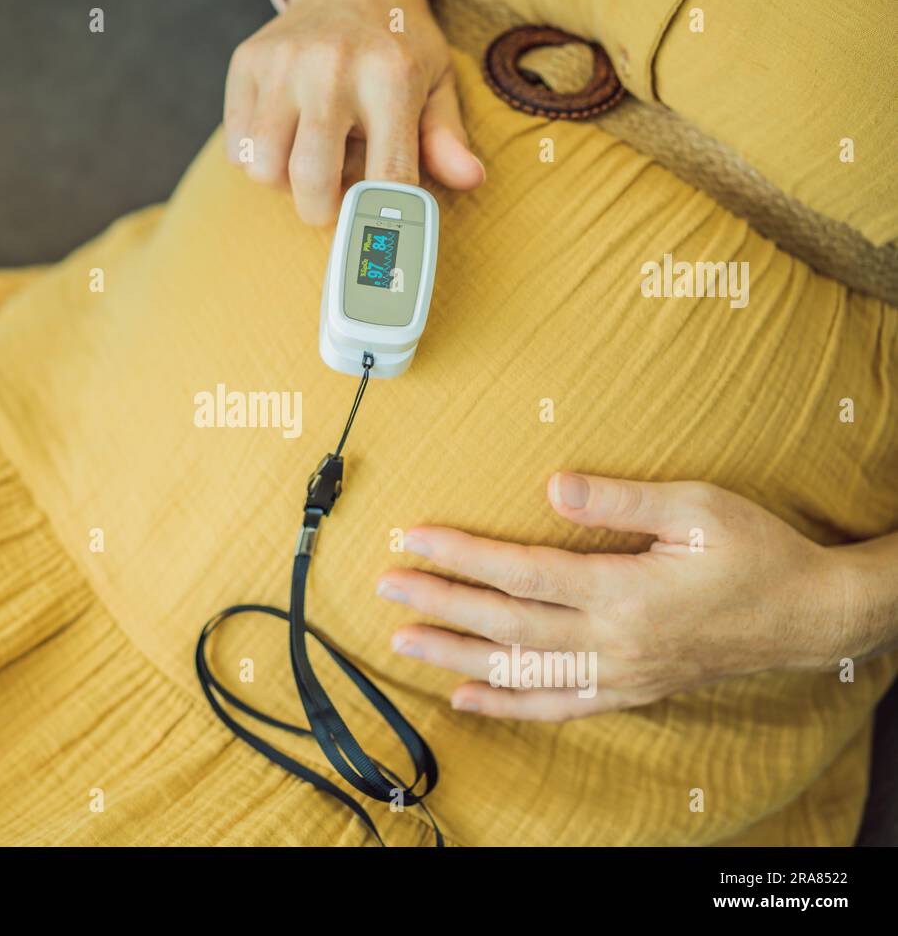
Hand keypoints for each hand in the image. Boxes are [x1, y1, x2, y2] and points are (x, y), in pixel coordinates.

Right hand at [224, 0, 484, 223]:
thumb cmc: (397, 47)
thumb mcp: (435, 82)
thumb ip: (446, 137)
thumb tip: (471, 179)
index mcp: (390, 77)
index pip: (384, 176)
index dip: (378, 218)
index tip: (375, 234)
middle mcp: (332, 67)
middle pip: (310, 180)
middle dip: (321, 211)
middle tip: (333, 204)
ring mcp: (283, 64)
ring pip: (265, 170)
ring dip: (286, 185)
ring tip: (309, 163)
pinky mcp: (247, 64)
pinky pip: (237, 148)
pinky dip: (258, 160)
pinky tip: (284, 139)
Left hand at [376, 472, 854, 720]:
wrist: (805, 615)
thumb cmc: (753, 551)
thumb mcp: (696, 507)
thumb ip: (620, 500)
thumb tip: (553, 487)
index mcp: (624, 592)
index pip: (522, 572)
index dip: (463, 555)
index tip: (415, 538)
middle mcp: (613, 641)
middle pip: (507, 623)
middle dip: (441, 604)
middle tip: (388, 588)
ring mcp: (619, 673)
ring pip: (521, 671)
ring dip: (458, 656)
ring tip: (404, 642)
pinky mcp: (628, 691)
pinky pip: (556, 707)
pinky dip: (507, 706)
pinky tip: (465, 698)